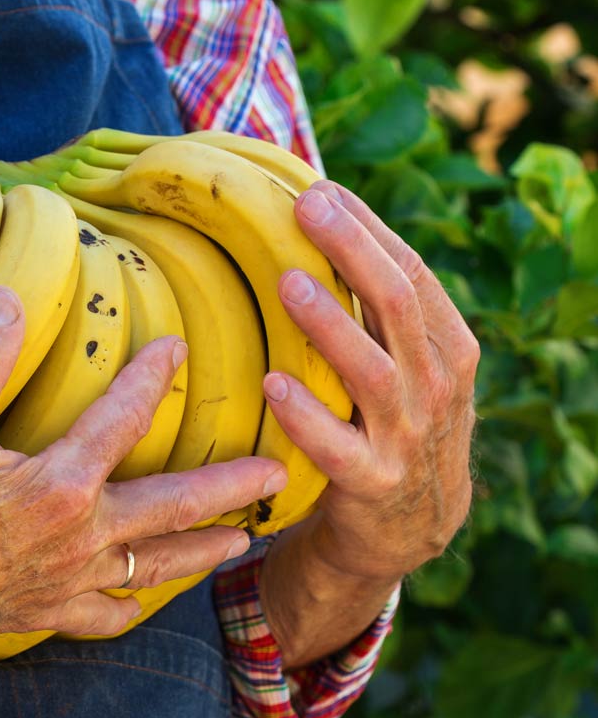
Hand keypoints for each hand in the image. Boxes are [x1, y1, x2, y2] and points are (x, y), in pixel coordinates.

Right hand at [0, 287, 286, 666]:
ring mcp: (65, 581)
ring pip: (154, 566)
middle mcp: (78, 536)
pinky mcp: (41, 612)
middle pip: (171, 505)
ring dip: (203, 549)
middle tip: (274, 474)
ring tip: (243, 542)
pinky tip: (140, 601)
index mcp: (60, 485)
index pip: (121, 418)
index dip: (151, 376)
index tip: (179, 348)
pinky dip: (130, 606)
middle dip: (228, 487)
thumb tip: (11, 298)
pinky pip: (103, 615)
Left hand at [264, 180, 478, 585]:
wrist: (408, 527)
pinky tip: (273, 385)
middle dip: (352, 252)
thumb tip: (316, 218)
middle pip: (398, 305)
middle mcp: (435, 385)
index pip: (411, 272)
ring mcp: (407, 436)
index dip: (368, 229)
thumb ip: (373, 306)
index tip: (321, 189)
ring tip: (288, 283)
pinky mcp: (372, 482)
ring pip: (373, 371)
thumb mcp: (402, 361)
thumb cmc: (389, 419)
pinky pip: (337, 447)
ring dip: (329, 325)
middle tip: (305, 210)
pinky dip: (306, 415)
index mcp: (445, 346)